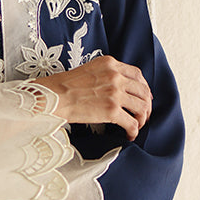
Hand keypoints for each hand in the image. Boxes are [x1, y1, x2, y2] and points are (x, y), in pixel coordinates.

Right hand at [37, 55, 151, 138]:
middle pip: (143, 91)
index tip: (143, 97)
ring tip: (137, 125)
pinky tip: (130, 135)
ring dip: (142, 118)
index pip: (137, 74)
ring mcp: (115, 93)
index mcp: (110, 64)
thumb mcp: (88, 70)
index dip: (144, 88)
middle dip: (146, 105)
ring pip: (141, 107)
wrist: (53, 96)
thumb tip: (117, 88)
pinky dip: (134, 130)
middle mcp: (115, 76)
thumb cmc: (64, 86)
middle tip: (143, 114)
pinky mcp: (111, 110)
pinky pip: (131, 123)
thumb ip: (105, 74)